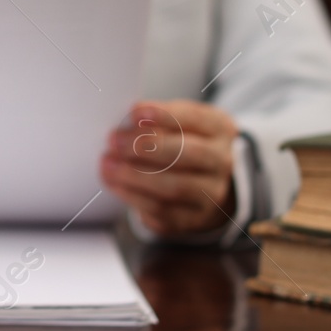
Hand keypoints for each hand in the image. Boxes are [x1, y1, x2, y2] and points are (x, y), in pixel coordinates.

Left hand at [99, 99, 238, 237]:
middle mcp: (222, 161)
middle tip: (114, 140)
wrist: (204, 182)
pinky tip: (115, 183)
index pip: (196, 118)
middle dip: (146, 147)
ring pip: (175, 187)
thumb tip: (126, 124)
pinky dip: (134, 197)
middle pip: (187, 154)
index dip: (165, 115)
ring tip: (108, 164)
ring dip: (135, 175)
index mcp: (220, 128)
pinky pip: (163, 211)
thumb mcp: (179, 123)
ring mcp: (212, 193)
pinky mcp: (194, 218)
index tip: (135, 112)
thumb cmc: (183, 143)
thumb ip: (156, 121)